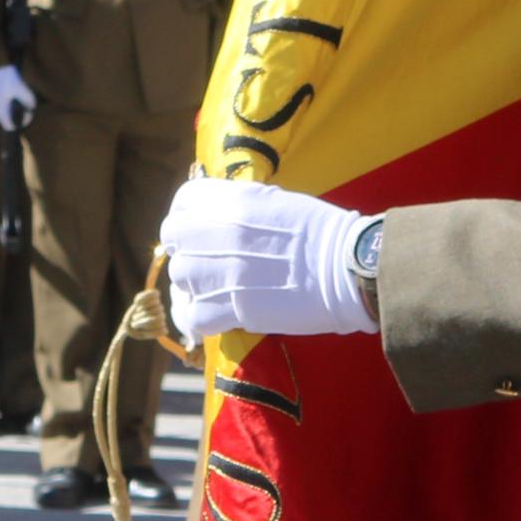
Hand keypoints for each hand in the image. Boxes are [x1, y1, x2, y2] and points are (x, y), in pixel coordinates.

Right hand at [0, 65, 36, 128]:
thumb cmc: (8, 78)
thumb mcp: (22, 89)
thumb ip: (30, 101)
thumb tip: (32, 108)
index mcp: (0, 112)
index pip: (10, 127)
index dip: (21, 122)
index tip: (28, 113)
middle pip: (7, 118)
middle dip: (17, 114)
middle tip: (25, 103)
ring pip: (2, 110)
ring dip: (10, 106)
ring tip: (17, 96)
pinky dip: (4, 101)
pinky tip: (9, 91)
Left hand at [159, 176, 376, 339]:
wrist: (346, 267)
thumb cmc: (322, 231)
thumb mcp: (275, 201)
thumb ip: (239, 207)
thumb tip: (219, 216)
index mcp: (229, 199)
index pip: (182, 203)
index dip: (189, 218)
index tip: (201, 231)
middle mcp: (215, 230)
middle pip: (174, 240)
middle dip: (189, 251)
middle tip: (211, 264)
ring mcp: (218, 270)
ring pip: (180, 279)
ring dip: (195, 286)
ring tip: (218, 292)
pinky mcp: (228, 307)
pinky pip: (191, 317)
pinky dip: (200, 320)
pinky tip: (216, 318)